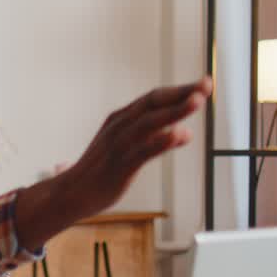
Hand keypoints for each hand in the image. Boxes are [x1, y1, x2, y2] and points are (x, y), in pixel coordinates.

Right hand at [63, 76, 210, 217]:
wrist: (70, 193)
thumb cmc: (100, 170)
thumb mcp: (129, 149)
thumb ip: (157, 139)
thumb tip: (186, 133)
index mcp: (121, 119)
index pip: (154, 98)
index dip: (180, 90)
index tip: (203, 84)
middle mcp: (120, 126)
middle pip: (154, 103)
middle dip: (181, 93)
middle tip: (206, 85)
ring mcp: (119, 145)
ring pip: (150, 122)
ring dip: (175, 110)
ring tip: (197, 101)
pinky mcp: (120, 166)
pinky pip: (144, 151)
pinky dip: (162, 140)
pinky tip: (180, 134)